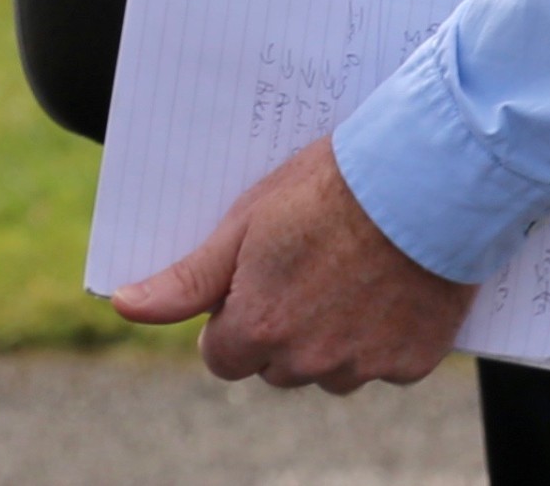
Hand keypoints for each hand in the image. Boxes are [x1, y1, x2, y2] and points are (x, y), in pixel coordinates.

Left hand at [108, 136, 475, 389]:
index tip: (253, 282)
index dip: (232, 318)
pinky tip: (391, 286)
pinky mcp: (414, 360)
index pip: (223, 357)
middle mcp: (309, 360)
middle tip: (307, 267)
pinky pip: (386, 364)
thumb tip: (125, 306)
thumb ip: (187, 279)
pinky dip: (386, 336)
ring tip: (352, 272)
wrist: (423, 178)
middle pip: (277, 366)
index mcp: (260, 328)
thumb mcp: (245, 222)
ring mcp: (364, 365)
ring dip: (334, 337)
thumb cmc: (329, 188)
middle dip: (283, 328)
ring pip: (333, 370)